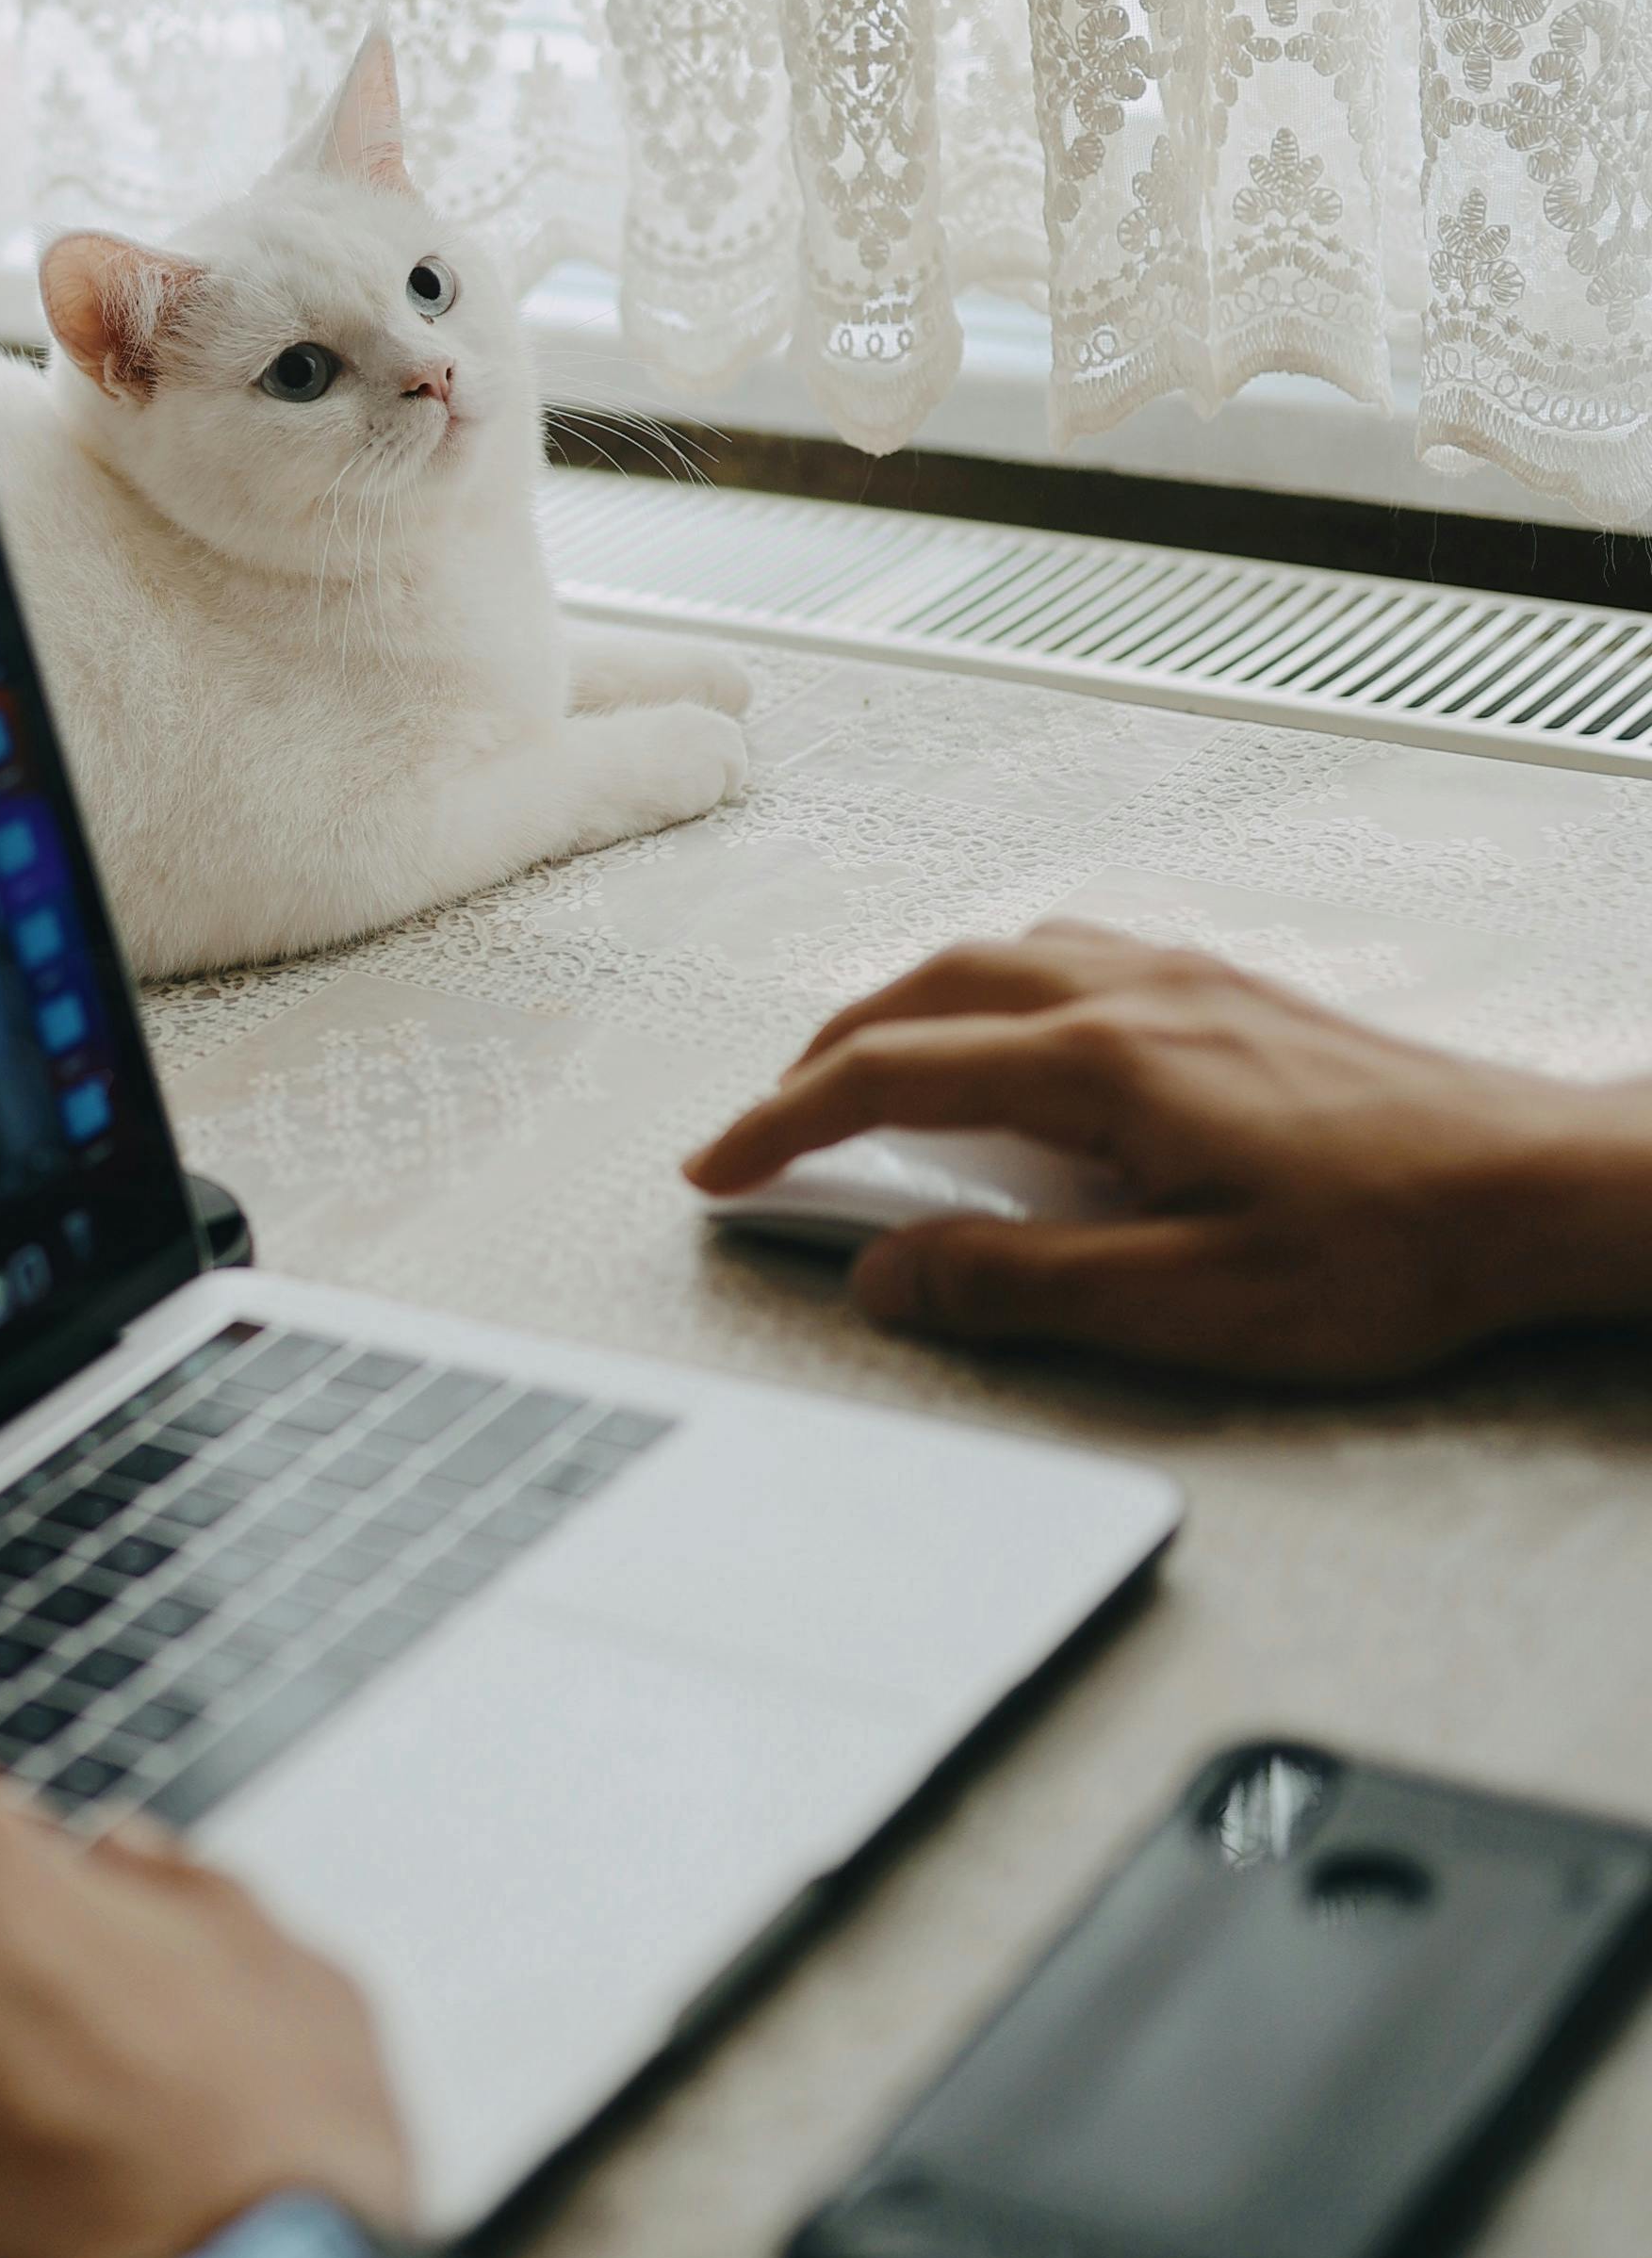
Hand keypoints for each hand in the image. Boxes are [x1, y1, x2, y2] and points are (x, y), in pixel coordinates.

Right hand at [684, 923, 1651, 1381]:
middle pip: (924, 990)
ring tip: (863, 1074)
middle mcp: (1134, 995)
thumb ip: (1019, 1286)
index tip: (719, 1168)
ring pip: (995, 955)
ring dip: (904, 1008)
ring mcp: (1188, 980)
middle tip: (768, 1125)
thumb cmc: (1390, 1253)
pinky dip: (991, 986)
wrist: (1537, 1190)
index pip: (890, 1076)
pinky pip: (1071, 952)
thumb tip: (888, 1275)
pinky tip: (1011, 1034)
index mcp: (1103, 1066)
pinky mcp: (1234, 993)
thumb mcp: (1188, 1306)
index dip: (782, 1125)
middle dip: (821, 1054)